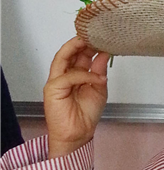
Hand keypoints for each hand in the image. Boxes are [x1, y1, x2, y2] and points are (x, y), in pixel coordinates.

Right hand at [44, 37, 109, 157]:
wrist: (78, 135)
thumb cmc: (86, 115)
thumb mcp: (99, 89)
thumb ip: (99, 72)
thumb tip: (104, 54)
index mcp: (74, 75)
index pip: (79, 55)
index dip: (89, 45)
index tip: (102, 38)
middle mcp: (63, 75)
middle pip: (69, 53)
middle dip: (81, 42)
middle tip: (94, 34)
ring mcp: (56, 81)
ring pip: (62, 58)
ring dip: (75, 48)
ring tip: (89, 42)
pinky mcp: (53, 89)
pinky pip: (69, 76)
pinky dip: (84, 75)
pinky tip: (97, 78)